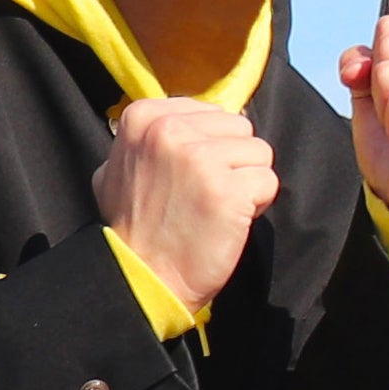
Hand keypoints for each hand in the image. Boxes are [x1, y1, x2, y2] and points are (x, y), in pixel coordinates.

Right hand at [96, 96, 279, 311]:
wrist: (142, 278)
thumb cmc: (134, 226)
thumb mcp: (119, 166)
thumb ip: (151, 136)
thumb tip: (189, 116)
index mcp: (144, 117)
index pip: (213, 111)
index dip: (211, 145)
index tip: (189, 176)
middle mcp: (169, 130)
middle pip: (240, 128)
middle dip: (233, 162)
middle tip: (205, 195)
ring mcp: (200, 158)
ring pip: (259, 153)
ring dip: (246, 183)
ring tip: (217, 208)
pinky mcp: (228, 189)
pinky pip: (268, 182)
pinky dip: (256, 205)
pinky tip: (229, 222)